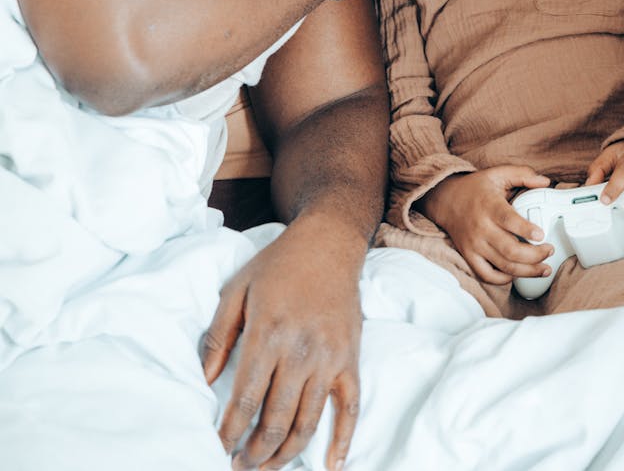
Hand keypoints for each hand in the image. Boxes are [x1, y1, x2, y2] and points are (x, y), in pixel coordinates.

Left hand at [202, 217, 362, 470]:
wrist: (329, 243)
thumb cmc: (279, 264)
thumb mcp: (238, 288)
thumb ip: (219, 335)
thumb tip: (204, 381)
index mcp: (268, 333)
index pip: (245, 400)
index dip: (229, 433)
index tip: (218, 449)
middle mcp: (301, 351)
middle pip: (275, 420)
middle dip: (254, 453)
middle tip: (239, 467)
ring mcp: (330, 358)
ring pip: (307, 422)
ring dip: (285, 454)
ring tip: (266, 468)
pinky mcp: (351, 359)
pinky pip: (350, 408)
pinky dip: (343, 441)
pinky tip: (330, 466)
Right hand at [419, 166, 553, 283]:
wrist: (446, 200)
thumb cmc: (476, 188)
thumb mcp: (498, 174)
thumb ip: (522, 174)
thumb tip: (545, 182)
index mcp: (489, 205)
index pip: (508, 220)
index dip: (526, 230)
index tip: (541, 235)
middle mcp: (481, 227)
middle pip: (510, 250)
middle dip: (535, 255)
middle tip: (549, 251)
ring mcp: (474, 244)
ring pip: (503, 266)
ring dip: (527, 271)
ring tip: (544, 268)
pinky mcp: (469, 256)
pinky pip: (487, 275)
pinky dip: (505, 279)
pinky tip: (518, 273)